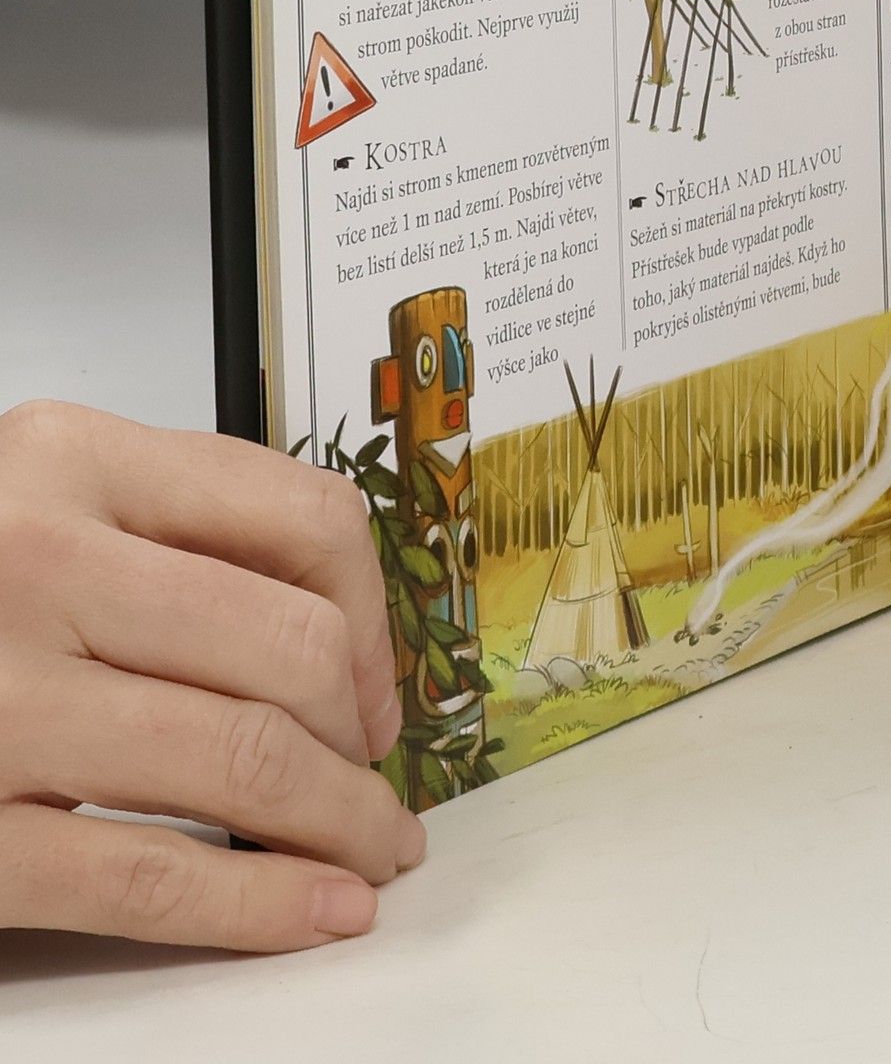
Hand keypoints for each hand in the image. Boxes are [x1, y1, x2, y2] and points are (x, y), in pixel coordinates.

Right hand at [0, 401, 424, 951]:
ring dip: (343, 819)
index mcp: (66, 457)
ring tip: (371, 850)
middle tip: (378, 773)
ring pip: (249, 759)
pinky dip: (260, 904)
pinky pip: (153, 876)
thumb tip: (340, 627)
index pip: (304, 515)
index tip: (378, 674)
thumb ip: (169, 527)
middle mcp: (32, 561)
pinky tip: (316, 910)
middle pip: (292, 646)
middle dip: (363, 730)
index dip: (374, 611)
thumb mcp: (33, 500)